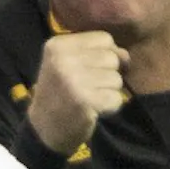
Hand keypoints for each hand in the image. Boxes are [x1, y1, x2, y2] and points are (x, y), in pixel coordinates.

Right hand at [28, 31, 129, 155]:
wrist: (44, 130)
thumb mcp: (66, 62)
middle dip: (107, 74)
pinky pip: (116, 99)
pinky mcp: (84, 102)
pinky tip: (92, 111)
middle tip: (88, 88)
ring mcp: (73, 81)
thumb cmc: (60, 93)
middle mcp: (63, 60)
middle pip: (111, 58)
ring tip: (89, 99)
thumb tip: (125, 55)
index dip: (107, 54)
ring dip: (108, 92)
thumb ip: (94, 51)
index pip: (104, 38)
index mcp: (57, 45)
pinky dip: (109, 107)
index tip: (93, 69)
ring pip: (116, 79)